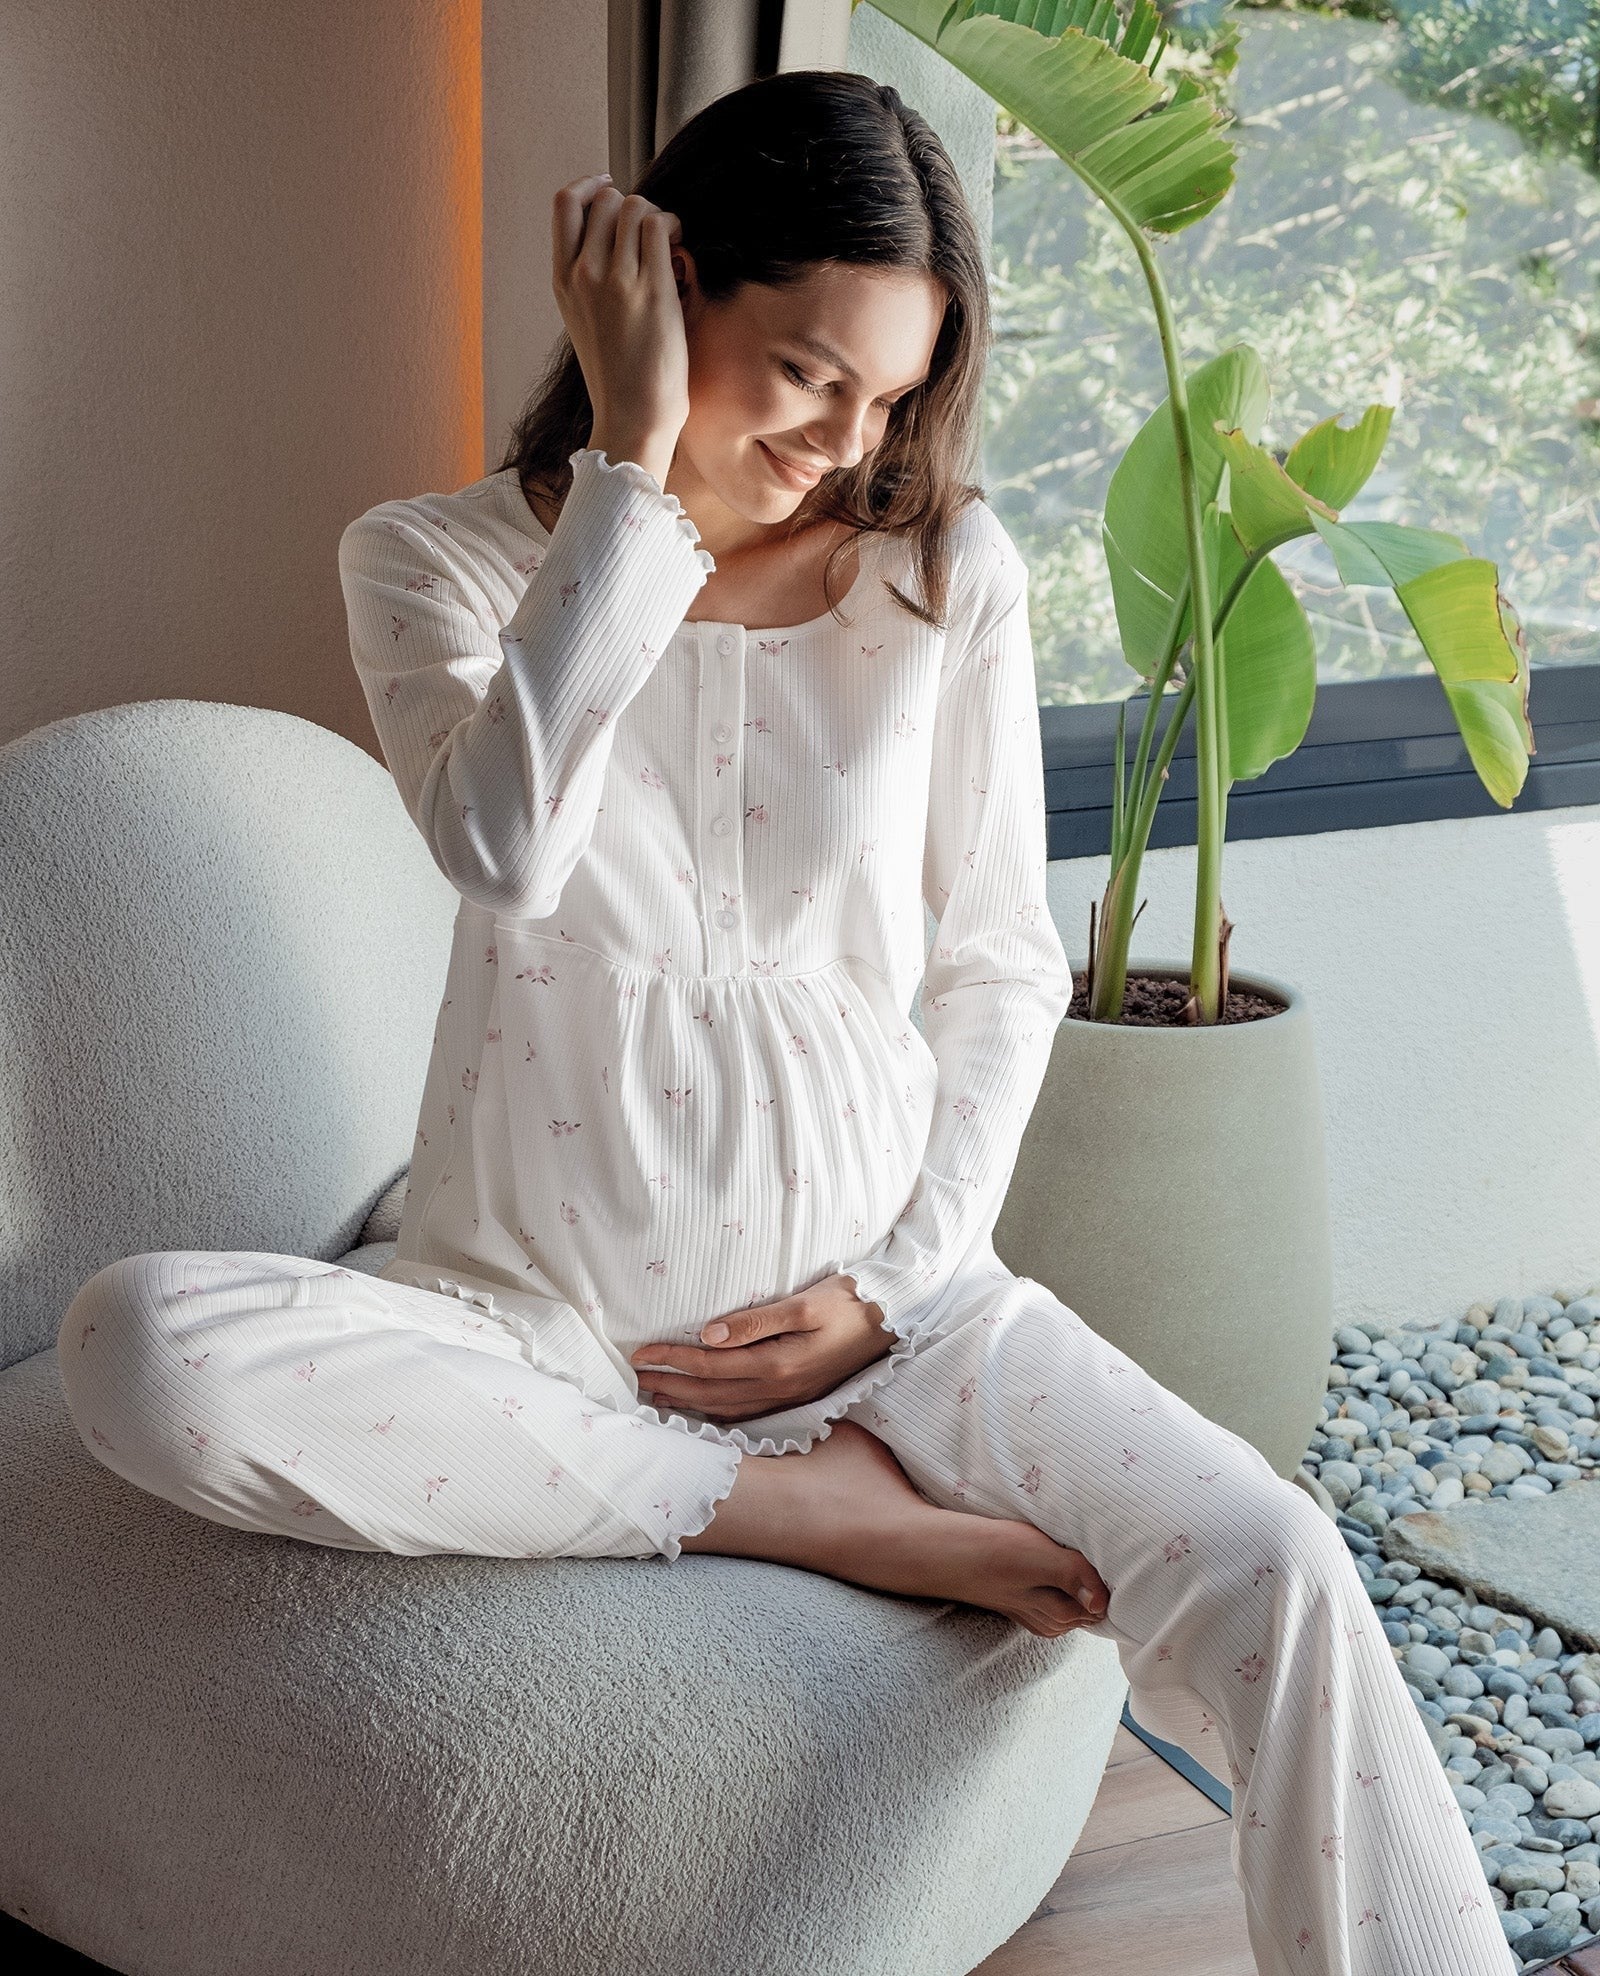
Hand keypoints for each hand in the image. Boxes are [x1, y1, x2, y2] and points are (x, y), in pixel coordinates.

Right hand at [552, 170, 689, 481]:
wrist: (632, 418)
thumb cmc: (619, 376)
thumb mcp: (587, 321)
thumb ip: (591, 279)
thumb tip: (618, 236)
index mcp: (562, 281)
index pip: (564, 204)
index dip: (591, 186)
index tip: (611, 188)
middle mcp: (582, 274)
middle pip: (604, 199)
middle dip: (631, 204)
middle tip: (649, 232)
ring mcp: (615, 280)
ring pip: (633, 206)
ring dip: (656, 215)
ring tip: (668, 243)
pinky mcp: (650, 289)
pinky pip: (659, 226)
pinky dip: (673, 226)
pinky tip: (679, 249)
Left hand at [630, 1274, 892, 1422]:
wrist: (891, 1321)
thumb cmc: (848, 1303)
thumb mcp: (804, 1304)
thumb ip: (756, 1321)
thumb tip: (709, 1333)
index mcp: (778, 1365)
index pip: (710, 1365)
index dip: (673, 1359)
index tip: (642, 1352)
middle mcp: (780, 1389)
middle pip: (711, 1394)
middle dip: (671, 1387)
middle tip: (636, 1380)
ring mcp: (788, 1398)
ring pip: (726, 1409)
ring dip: (688, 1405)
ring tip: (657, 1397)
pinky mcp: (796, 1397)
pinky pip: (746, 1414)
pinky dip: (717, 1414)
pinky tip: (703, 1410)